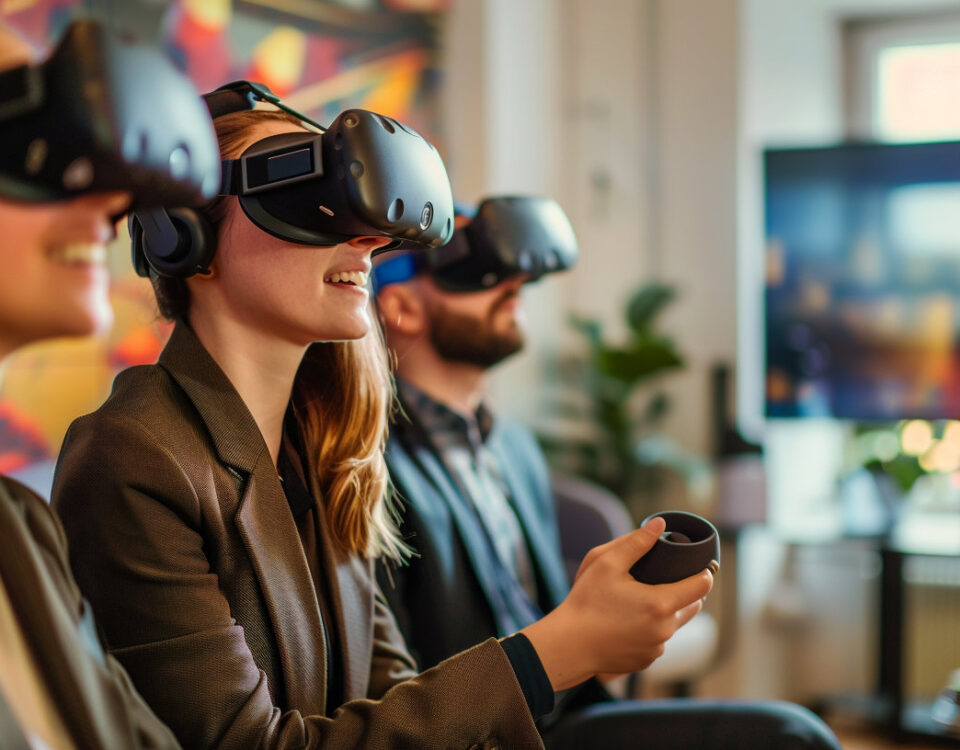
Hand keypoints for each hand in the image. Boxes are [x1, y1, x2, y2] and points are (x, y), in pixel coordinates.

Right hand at [521, 517, 712, 690]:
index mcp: (660, 604)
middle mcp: (664, 630)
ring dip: (668, 611)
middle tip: (669, 577)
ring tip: (645, 598)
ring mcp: (656, 649)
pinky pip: (657, 641)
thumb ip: (636, 541)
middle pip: (693, 606)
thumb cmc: (586, 601)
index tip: (700, 565)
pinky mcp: (644, 661)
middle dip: (687, 591)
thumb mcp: (606, 563)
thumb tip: (659, 524)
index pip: (701, 586)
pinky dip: (651, 630)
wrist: (568, 645)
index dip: (704, 572)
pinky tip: (630, 621)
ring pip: (674, 625)